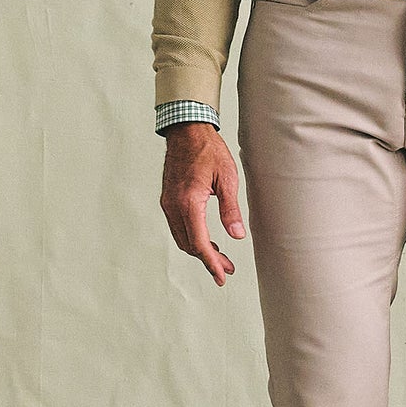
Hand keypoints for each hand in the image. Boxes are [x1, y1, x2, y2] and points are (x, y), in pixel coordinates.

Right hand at [160, 122, 248, 286]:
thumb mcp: (227, 178)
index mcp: (189, 203)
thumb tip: (237, 236)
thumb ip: (231, 209)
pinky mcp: (168, 199)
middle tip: (227, 269)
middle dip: (208, 260)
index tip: (222, 276)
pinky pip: (178, 227)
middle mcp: (173, 206)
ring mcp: (168, 203)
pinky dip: (192, 237)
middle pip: (189, 245)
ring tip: (220, 255)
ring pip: (182, 238)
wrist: (186, 131)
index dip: (211, 262)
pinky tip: (207, 237)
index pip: (199, 243)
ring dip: (200, 250)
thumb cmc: (209, 150)